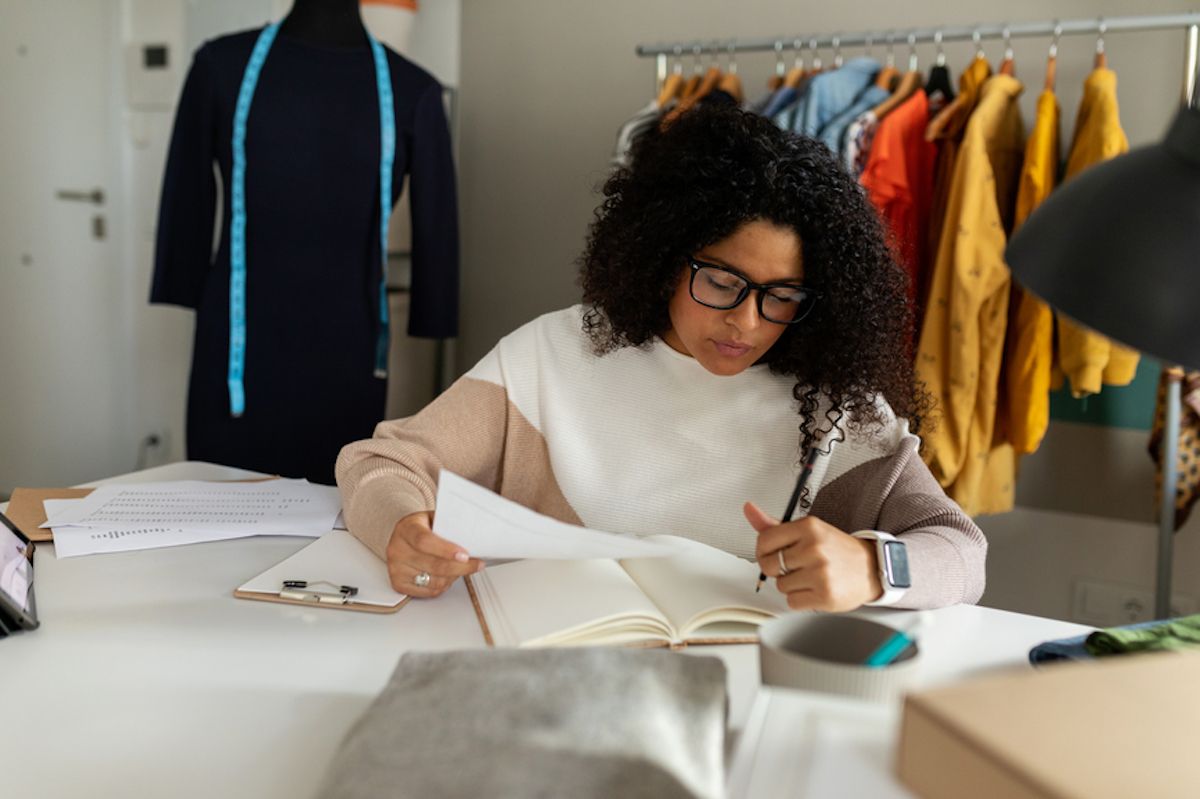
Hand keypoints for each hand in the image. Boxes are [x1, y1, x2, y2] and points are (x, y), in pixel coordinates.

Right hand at [386, 511, 484, 596]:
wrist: (403, 536)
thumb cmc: (422, 527)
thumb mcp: (434, 519)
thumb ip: (449, 527)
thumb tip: (473, 540)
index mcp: (406, 529)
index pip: (425, 541)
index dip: (446, 550)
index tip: (465, 555)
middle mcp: (398, 549)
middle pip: (434, 565)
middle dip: (460, 567)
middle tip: (475, 564)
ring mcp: (396, 569)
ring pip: (435, 581)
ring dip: (453, 577)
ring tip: (460, 568)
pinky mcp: (398, 584)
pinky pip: (429, 591)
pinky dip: (443, 586)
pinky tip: (448, 576)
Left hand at [744, 502, 881, 611]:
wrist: (872, 568)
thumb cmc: (836, 549)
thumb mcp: (808, 531)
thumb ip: (774, 525)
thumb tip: (748, 509)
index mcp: (808, 527)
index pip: (764, 540)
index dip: (765, 551)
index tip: (775, 553)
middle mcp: (814, 548)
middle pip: (769, 565)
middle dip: (778, 569)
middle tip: (797, 566)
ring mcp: (820, 572)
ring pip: (780, 585)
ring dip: (792, 585)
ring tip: (811, 577)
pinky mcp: (825, 595)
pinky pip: (792, 602)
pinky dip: (801, 599)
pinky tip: (815, 589)